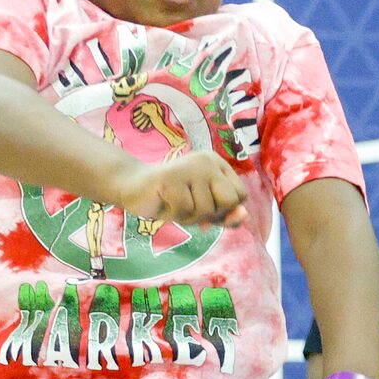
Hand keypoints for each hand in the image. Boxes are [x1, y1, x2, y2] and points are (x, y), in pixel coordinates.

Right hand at [115, 152, 247, 229]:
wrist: (134, 188)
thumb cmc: (172, 199)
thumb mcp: (204, 209)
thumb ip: (226, 214)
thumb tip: (244, 216)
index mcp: (217, 163)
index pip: (241, 195)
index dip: (225, 209)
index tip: (204, 204)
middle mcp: (206, 161)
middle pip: (228, 201)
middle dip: (210, 214)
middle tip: (189, 204)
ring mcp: (189, 168)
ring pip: (205, 210)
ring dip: (188, 217)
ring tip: (174, 203)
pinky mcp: (170, 178)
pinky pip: (185, 211)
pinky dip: (174, 215)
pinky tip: (164, 202)